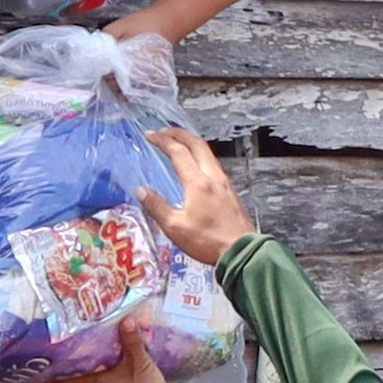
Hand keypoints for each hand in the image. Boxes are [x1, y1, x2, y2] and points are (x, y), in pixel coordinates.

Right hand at [137, 127, 254, 266]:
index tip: (149, 135)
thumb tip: (141, 190)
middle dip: (179, 133)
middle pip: (197, 144)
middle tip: (164, 131)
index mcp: (197, 182)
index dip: (162, 140)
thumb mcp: (175, 227)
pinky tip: (195, 164)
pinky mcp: (230, 191)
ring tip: (178, 142)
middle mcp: (213, 176)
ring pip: (207, 153)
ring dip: (191, 143)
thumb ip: (157, 207)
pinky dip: (200, 155)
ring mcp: (224, 182)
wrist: (241, 251)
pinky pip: (213, 164)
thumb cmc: (207, 241)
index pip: (178, 152)